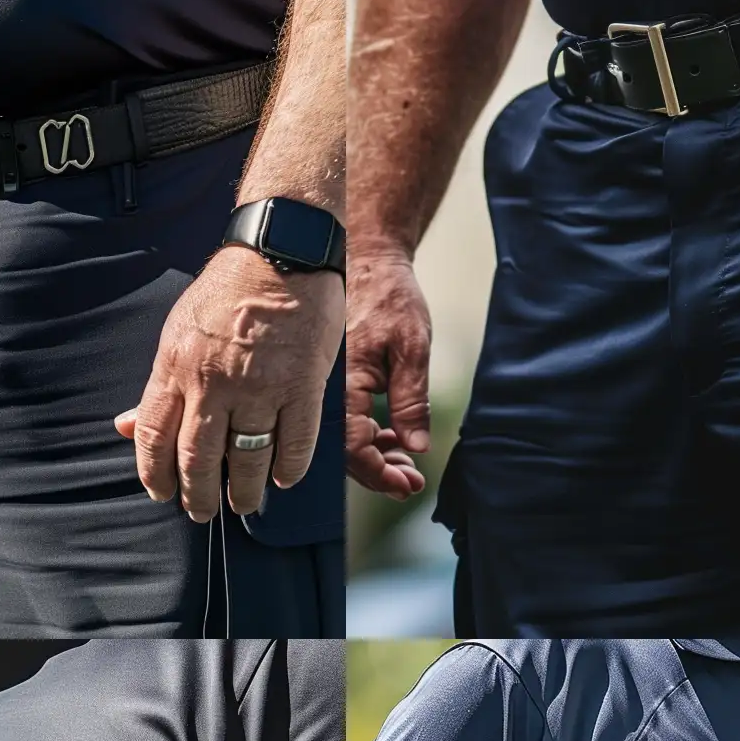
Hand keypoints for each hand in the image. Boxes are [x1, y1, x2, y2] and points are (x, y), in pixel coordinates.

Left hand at [117, 249, 342, 521]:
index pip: (154, 437)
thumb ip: (158, 386)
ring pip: (247, 460)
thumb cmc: (227, 292)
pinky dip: (287, 469)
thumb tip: (126, 428)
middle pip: (198, 460)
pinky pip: (294, 444)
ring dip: (244, 492)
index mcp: (176, 367)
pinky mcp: (302, 386)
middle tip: (201, 512)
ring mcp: (260, 387)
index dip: (155, 475)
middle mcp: (214, 382)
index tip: (162, 493)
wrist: (281, 253)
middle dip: (197, 496)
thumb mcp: (178, 332)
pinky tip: (282, 478)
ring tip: (244, 503)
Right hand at [347, 244, 431, 498]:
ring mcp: (323, 385)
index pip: (354, 449)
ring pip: (342, 439)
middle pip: (344, 452)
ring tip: (406, 463)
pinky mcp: (328, 380)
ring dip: (374, 457)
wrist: (364, 254)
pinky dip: (366, 435)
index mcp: (342, 382)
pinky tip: (389, 437)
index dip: (381, 475)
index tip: (409, 486)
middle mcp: (324, 388)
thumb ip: (411, 399)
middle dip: (380, 473)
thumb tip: (415, 447)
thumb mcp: (412, 346)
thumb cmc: (388, 294)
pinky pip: (340, 420)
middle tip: (412, 481)